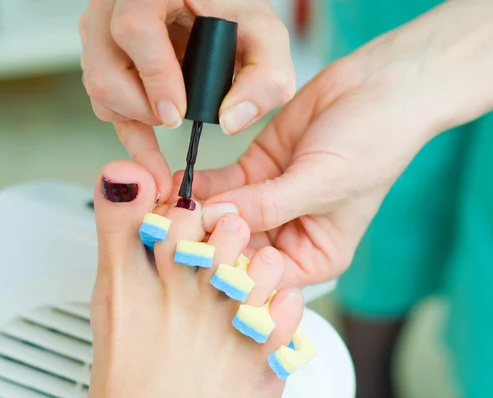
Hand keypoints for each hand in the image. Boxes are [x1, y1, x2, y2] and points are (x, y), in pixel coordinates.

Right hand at [79, 0, 295, 199]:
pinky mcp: (101, 59)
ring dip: (136, 117)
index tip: (177, 113)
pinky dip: (129, 129)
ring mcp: (100, 32)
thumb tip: (231, 121)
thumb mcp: (264, 37)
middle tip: (178, 117)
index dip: (155, 75)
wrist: (212, 8)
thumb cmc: (232, 13)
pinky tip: (151, 151)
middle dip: (144, 109)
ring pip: (100, 90)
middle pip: (105, 71)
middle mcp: (113, 7)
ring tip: (172, 111)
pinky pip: (102, 102)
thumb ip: (265, 77)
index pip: (135, 28)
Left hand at [188, 0, 492, 285]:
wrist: (379, 87)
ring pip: (223, 215)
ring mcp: (268, 202)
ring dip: (196, 211)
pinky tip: (177, 184)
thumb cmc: (373, 142)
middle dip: (205, 239)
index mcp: (314, 255)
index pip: (263, 276)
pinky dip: (199, 184)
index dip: (230, 269)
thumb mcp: (321, 183)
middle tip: (172, 230)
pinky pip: (220, 184)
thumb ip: (267, 206)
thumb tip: (215, 219)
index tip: (198, 257)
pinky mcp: (255, 171)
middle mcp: (288, 235)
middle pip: (236, 247)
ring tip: (166, 208)